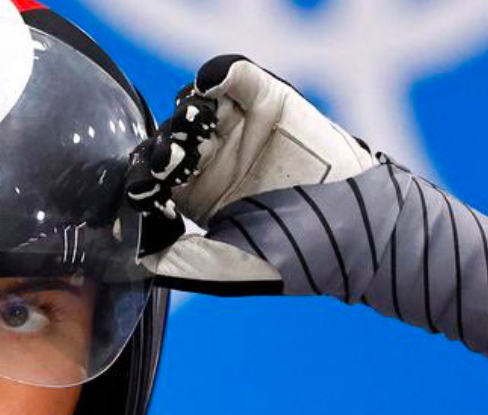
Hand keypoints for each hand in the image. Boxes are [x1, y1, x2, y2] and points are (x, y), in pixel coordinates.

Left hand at [126, 55, 377, 293]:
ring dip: (185, 113)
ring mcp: (234, 128)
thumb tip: (131, 260)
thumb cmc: (292, 254)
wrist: (356, 226)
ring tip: (195, 128)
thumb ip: (175, 261)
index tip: (150, 188)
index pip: (151, 177)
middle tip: (174, 159)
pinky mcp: (264, 100)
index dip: (144, 178)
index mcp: (191, 196)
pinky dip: (219, 74)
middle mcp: (207, 159)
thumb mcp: (223, 267)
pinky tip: (211, 87)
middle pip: (166, 139)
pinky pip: (233, 76)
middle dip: (163, 147)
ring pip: (191, 107)